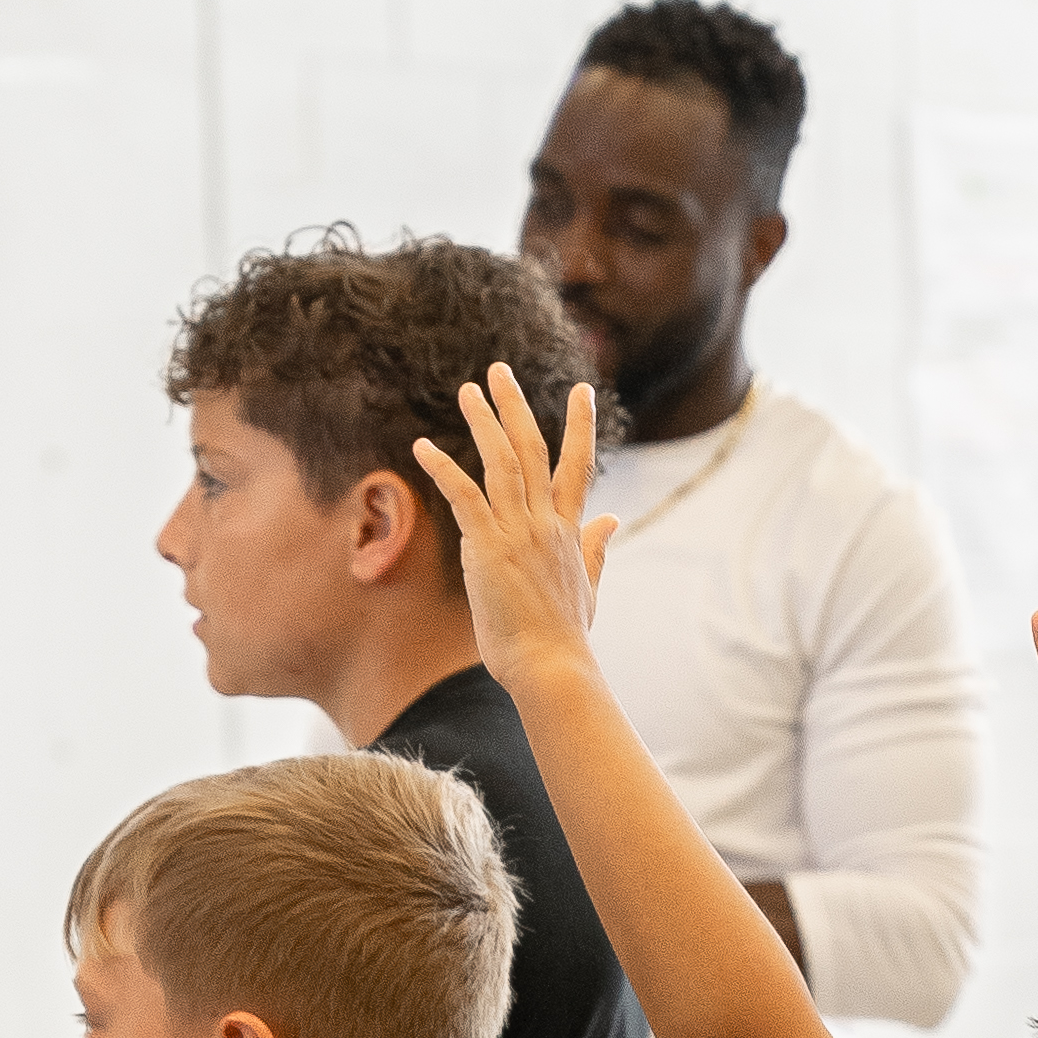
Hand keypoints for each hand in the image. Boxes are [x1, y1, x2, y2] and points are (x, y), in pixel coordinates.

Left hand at [413, 367, 615, 701]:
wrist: (552, 667)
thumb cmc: (565, 637)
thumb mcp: (587, 586)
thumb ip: (597, 548)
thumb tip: (615, 521)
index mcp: (569, 531)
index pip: (578, 466)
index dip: (580, 425)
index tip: (581, 390)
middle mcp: (546, 523)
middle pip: (534, 449)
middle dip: (516, 406)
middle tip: (498, 370)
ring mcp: (518, 532)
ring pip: (502, 461)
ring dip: (484, 421)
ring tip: (468, 389)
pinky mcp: (488, 547)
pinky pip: (463, 495)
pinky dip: (443, 467)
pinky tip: (422, 446)